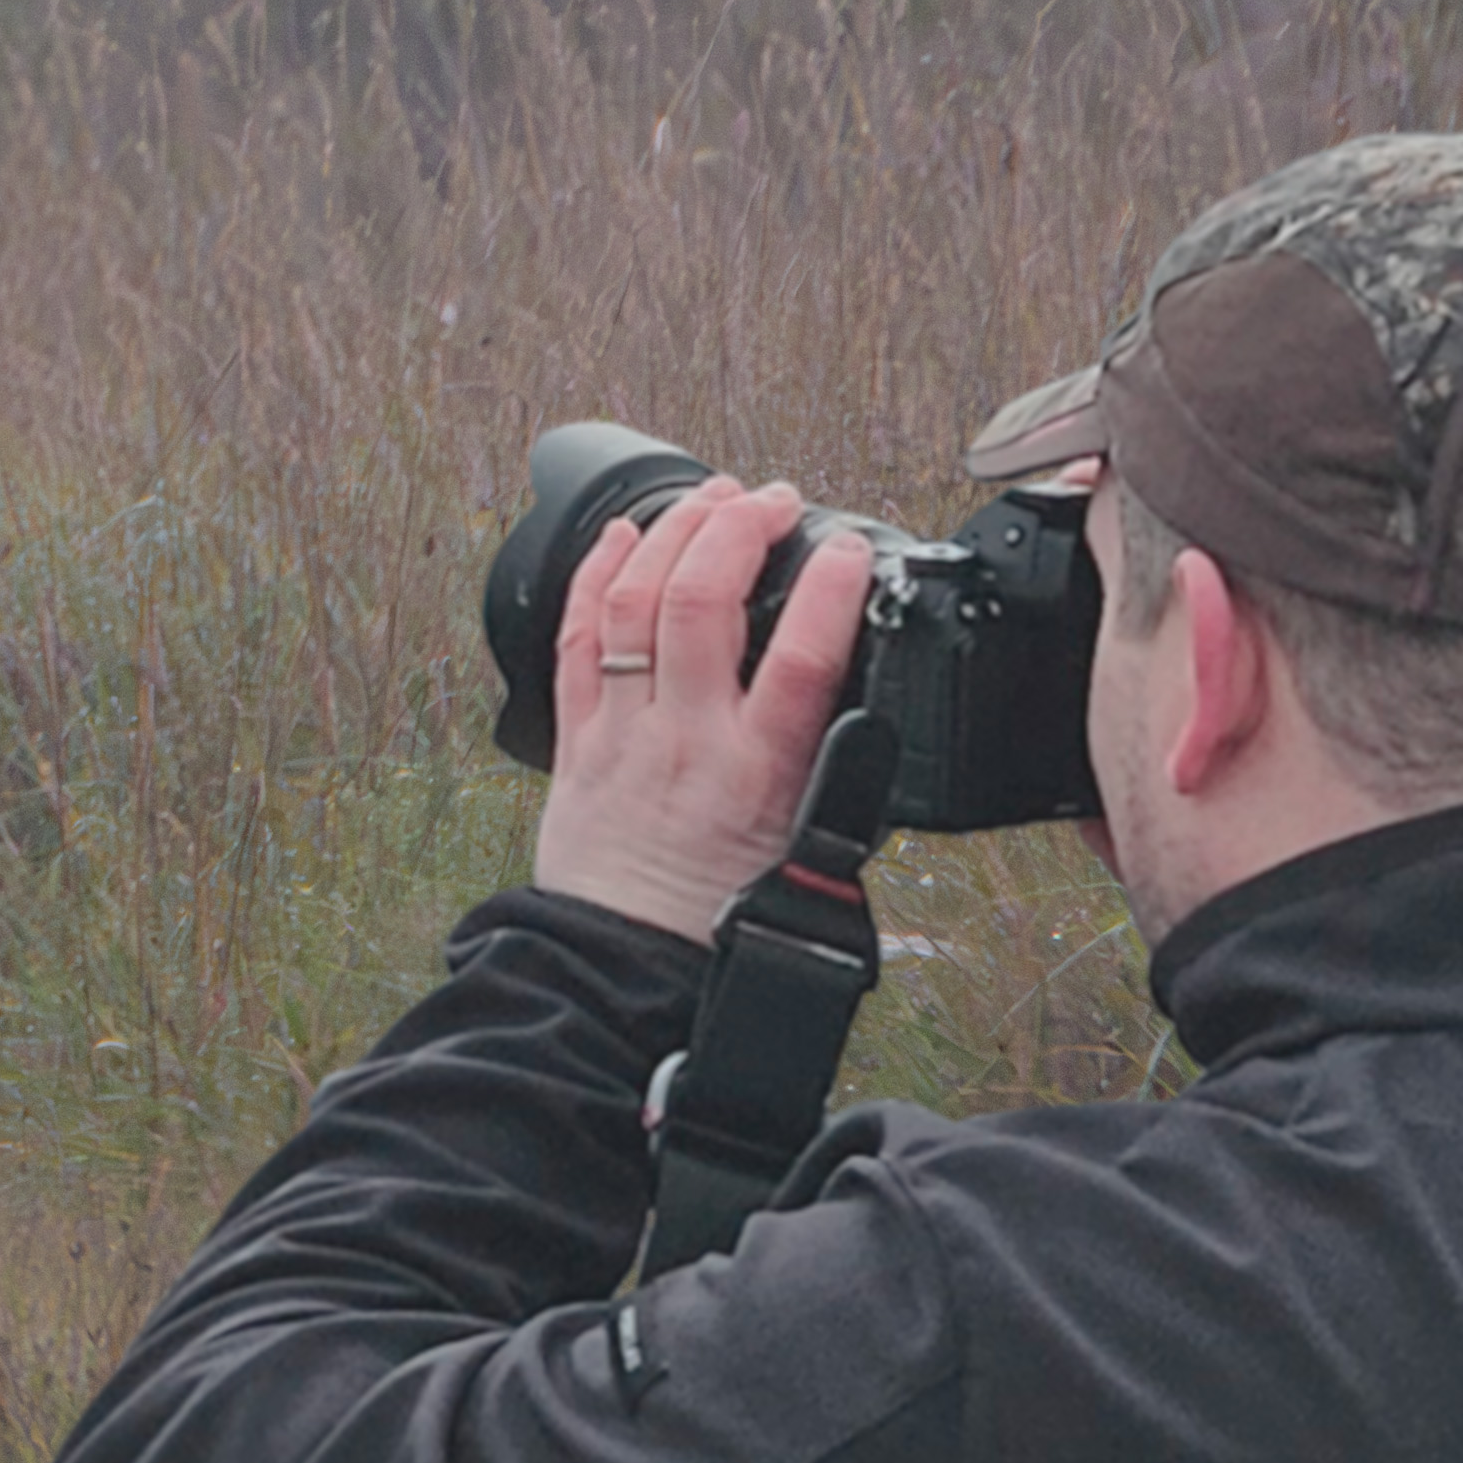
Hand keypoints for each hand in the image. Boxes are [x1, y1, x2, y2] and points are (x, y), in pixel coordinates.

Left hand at [532, 477, 871, 951]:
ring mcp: (626, 733)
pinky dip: (596, 575)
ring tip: (713, 499)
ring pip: (633, 606)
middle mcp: (687, 741)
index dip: (826, 590)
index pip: (801, 660)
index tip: (846, 547)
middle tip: (776, 502)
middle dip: (738, 531)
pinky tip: (622, 535)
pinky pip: (575, 638)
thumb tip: (886, 717)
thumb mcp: (812, 846)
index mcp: (762, 773)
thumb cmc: (724, 912)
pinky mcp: (578, 736)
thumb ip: (844, 775)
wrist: (632, 963)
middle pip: (701, 605)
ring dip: (672, 534)